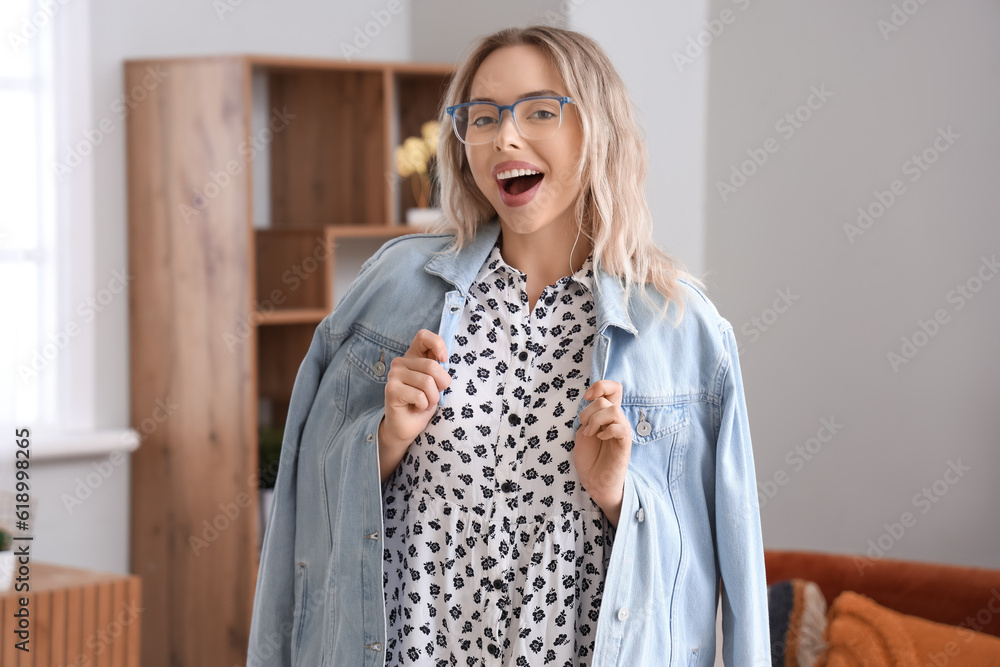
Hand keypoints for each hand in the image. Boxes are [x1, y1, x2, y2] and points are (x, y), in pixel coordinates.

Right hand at [380, 329, 451, 451]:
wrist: (407, 426)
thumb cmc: (423, 402)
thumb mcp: (435, 382)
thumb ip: (438, 367)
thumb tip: (444, 358)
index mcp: (412, 356)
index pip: (424, 336)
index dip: (438, 345)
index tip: (444, 360)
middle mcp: (400, 362)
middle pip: (432, 366)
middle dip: (441, 384)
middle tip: (434, 395)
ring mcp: (394, 375)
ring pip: (427, 382)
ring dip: (432, 398)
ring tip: (424, 402)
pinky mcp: (391, 390)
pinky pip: (419, 396)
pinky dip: (424, 405)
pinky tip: (416, 407)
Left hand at [574, 380, 632, 526]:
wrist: (594, 481)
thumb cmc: (589, 458)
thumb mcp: (583, 430)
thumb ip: (590, 415)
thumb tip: (593, 401)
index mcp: (607, 414)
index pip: (613, 388)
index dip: (601, 386)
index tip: (587, 397)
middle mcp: (617, 420)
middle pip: (606, 400)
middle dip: (588, 412)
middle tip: (585, 429)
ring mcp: (622, 431)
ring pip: (614, 411)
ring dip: (595, 421)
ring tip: (591, 434)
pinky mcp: (625, 444)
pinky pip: (621, 428)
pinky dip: (606, 431)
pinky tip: (600, 439)